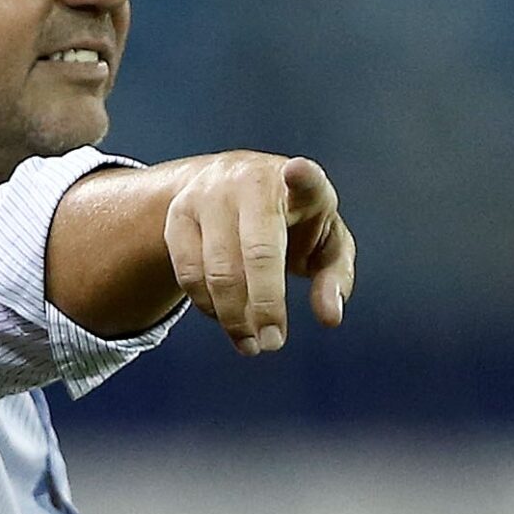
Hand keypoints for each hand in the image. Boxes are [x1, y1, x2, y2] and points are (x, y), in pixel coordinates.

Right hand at [163, 151, 354, 355]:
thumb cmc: (292, 220)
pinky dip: (208, 305)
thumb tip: (329, 317)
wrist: (226, 183)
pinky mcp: (178, 215)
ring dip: (234, 317)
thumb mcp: (325, 241)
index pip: (304, 177)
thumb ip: (335, 277)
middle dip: (265, 304)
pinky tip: (225, 318)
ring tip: (250, 344)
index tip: (299, 170)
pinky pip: (188, 273)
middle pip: (257, 251)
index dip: (302, 176)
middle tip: (273, 343)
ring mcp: (209, 196)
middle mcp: (250, 182)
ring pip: (218, 270)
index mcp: (299, 183)